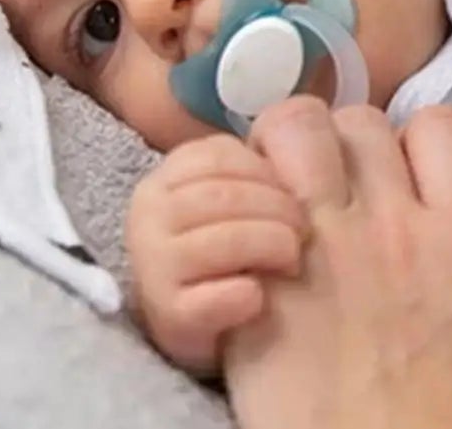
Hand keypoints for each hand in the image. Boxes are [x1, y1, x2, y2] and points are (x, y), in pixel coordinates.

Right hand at [125, 132, 307, 374]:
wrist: (201, 326)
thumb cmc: (224, 252)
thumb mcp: (230, 199)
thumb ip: (251, 168)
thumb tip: (299, 124)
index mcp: (162, 179)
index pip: (219, 155)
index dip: (266, 171)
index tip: (292, 191)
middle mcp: (147, 216)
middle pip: (224, 195)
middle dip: (278, 209)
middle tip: (305, 230)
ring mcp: (151, 266)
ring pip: (224, 239)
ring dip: (271, 245)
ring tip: (292, 259)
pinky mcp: (167, 316)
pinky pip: (211, 300)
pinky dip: (243, 295)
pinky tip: (259, 297)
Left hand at [222, 98, 451, 428]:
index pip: (446, 127)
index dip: (422, 146)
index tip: (411, 181)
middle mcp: (400, 224)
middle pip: (361, 122)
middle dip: (345, 148)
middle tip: (335, 193)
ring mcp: (330, 248)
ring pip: (296, 130)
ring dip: (287, 156)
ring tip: (281, 199)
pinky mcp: (269, 289)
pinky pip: (246, 201)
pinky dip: (243, 210)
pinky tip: (247, 244)